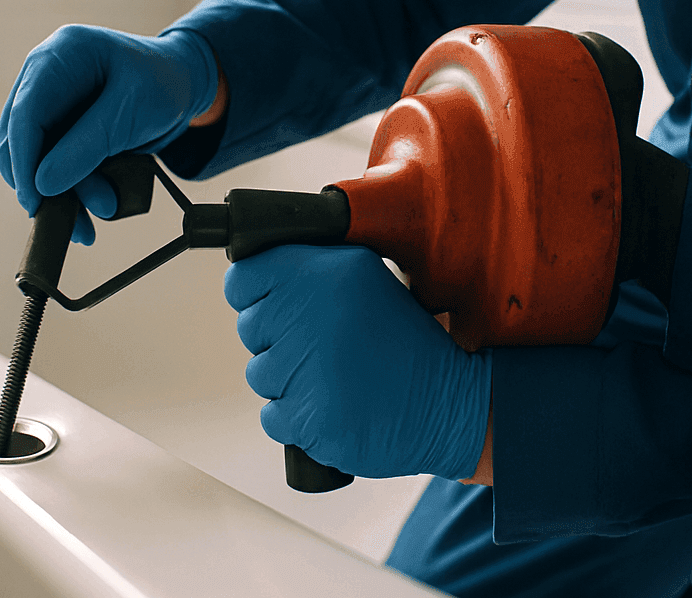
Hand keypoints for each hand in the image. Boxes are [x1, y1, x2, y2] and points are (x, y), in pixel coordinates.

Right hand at [0, 26, 217, 242]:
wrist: (184, 83)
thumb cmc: (163, 83)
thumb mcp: (131, 112)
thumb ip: (88, 145)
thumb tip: (43, 184)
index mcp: (60, 56)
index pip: (25, 112)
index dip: (24, 160)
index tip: (34, 200)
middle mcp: (44, 77)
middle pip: (22, 140)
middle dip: (47, 184)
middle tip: (77, 220)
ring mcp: (50, 103)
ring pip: (35, 159)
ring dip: (65, 193)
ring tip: (105, 208)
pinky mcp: (59, 127)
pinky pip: (54, 164)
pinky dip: (73, 190)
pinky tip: (95, 207)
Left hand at [225, 244, 491, 480]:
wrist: (448, 403)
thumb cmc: (406, 344)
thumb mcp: (368, 280)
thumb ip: (314, 272)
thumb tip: (259, 277)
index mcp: (321, 272)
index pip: (243, 278)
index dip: (254, 294)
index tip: (276, 305)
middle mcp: (307, 314)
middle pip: (250, 327)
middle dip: (277, 339)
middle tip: (325, 346)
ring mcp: (304, 368)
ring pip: (260, 373)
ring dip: (289, 380)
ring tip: (336, 376)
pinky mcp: (307, 417)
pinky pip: (273, 416)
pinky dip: (297, 417)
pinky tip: (333, 404)